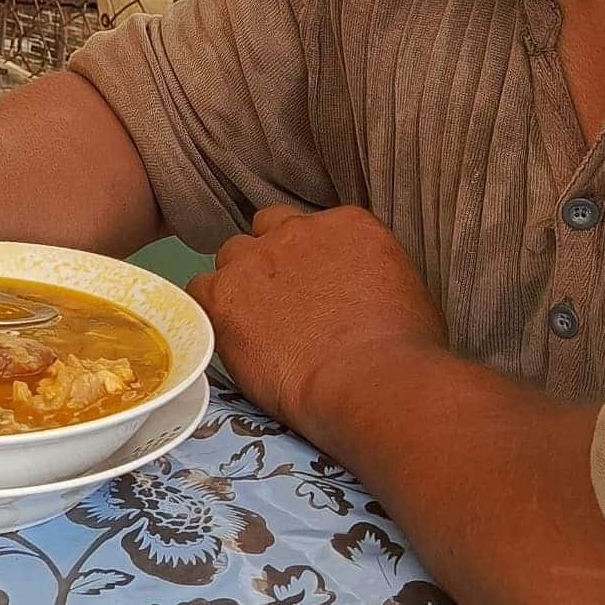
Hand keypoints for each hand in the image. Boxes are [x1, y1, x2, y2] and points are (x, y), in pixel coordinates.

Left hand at [186, 205, 448, 437]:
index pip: (309, 227)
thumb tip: (359, 291)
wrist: (373, 380)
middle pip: (266, 232)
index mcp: (346, 224)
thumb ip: (369, 273)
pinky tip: (229, 338)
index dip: (306, 259)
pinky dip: (211, 311)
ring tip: (255, 328)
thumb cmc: (404, 352)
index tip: (310, 288)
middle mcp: (298, 230)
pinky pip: (199, 290)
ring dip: (238, 285)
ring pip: (231, 258)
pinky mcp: (224, 294)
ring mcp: (256, 259)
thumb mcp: (406, 292)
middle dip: (269, 263)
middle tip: (280, 306)